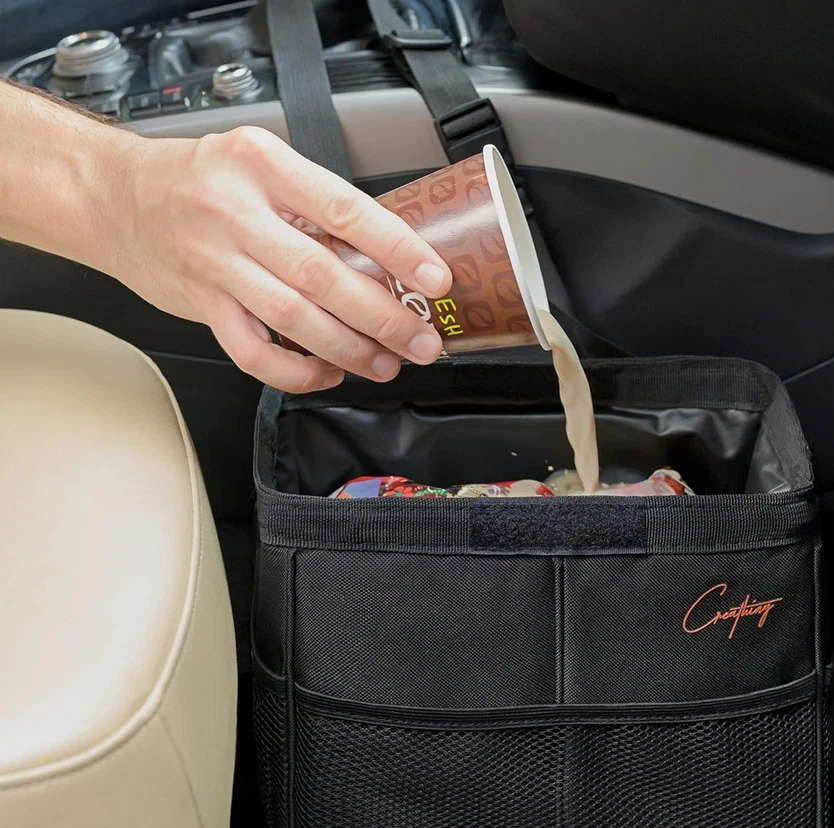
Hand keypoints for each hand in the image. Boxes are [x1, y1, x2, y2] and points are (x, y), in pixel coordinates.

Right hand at [113, 126, 452, 390]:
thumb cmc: (198, 180)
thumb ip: (314, 203)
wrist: (116, 197)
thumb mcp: (259, 164)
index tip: (434, 279)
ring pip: (294, 318)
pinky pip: (254, 352)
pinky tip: (326, 373)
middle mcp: (236, 212)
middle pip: (323, 275)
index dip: (397, 249)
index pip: (345, 210)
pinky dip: (296, 372)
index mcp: (263, 166)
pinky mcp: (201, 305)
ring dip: (349, 349)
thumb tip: (388, 255)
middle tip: (421, 341)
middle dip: (383, 316)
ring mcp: (215, 262)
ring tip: (386, 363)